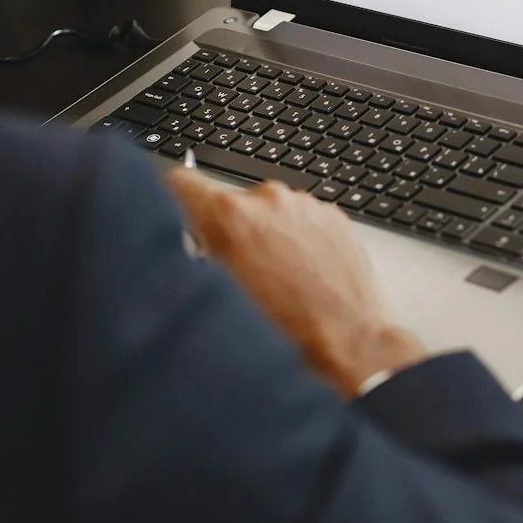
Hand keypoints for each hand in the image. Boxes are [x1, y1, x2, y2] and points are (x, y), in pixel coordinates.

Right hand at [165, 174, 425, 397]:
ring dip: (266, 233)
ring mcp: (304, 204)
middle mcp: (267, 199)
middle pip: (230, 202)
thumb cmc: (286, 329)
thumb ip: (200, 254)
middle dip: (229, 230)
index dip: (175, 198)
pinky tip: (302, 272)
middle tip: (239, 269)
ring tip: (278, 277)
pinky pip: (301, 217)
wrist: (347, 340)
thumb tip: (189, 237)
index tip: (177, 210)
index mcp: (230, 216)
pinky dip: (296, 237)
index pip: (182, 182)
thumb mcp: (220, 294)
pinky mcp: (332, 213)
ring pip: (269, 211)